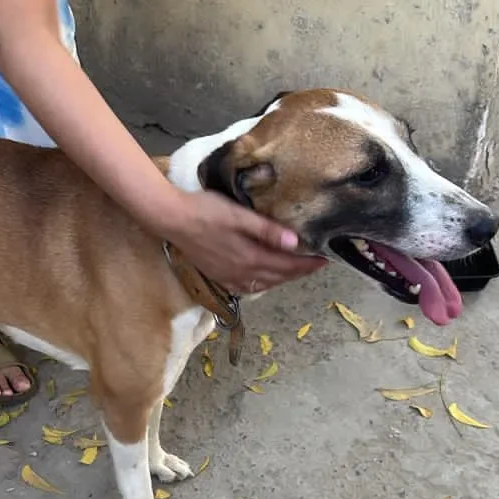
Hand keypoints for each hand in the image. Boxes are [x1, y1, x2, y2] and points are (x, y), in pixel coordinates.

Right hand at [158, 188, 326, 293]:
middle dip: (299, 272)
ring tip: (296, 271)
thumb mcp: (239, 215)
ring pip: (264, 284)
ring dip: (282, 279)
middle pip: (279, 277)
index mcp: (251, 257)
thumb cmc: (206, 211)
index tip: (326, 260)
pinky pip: (247, 287)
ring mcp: (229, 277)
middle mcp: (242, 272)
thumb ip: (266, 230)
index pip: (287, 265)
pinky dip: (262, 285)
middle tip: (316, 265)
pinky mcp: (218, 276)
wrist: (172, 220)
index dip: (308, 264)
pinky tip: (264, 280)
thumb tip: (295, 242)